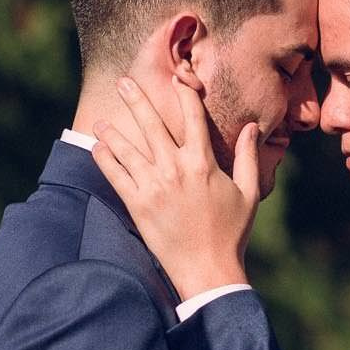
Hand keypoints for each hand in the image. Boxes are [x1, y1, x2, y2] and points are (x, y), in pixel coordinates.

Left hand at [91, 77, 258, 299]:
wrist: (208, 270)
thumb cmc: (231, 233)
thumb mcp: (248, 192)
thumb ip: (247, 157)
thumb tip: (253, 127)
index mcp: (203, 162)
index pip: (192, 117)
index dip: (183, 94)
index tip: (175, 79)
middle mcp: (175, 168)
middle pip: (151, 123)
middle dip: (136, 99)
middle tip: (123, 82)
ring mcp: (153, 185)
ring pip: (127, 148)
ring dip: (113, 131)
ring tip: (101, 120)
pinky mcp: (137, 204)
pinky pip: (115, 176)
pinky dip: (104, 159)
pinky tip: (97, 148)